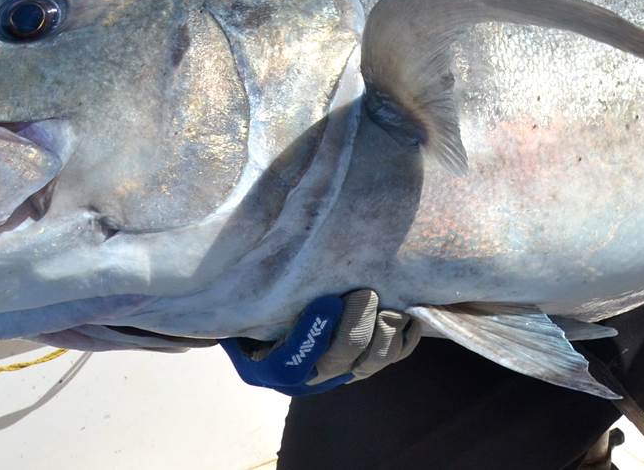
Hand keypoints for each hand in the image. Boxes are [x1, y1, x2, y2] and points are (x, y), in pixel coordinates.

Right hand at [220, 291, 420, 396]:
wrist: (284, 298)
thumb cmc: (258, 293)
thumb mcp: (242, 296)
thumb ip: (244, 290)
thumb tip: (232, 269)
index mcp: (267, 364)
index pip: (290, 363)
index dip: (311, 336)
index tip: (328, 301)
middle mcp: (306, 375)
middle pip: (337, 364)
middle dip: (355, 330)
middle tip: (364, 294)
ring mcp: (342, 369)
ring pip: (371, 363)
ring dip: (383, 334)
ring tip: (388, 306)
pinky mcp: (370, 357)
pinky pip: (396, 353)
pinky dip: (407, 336)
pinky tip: (411, 313)